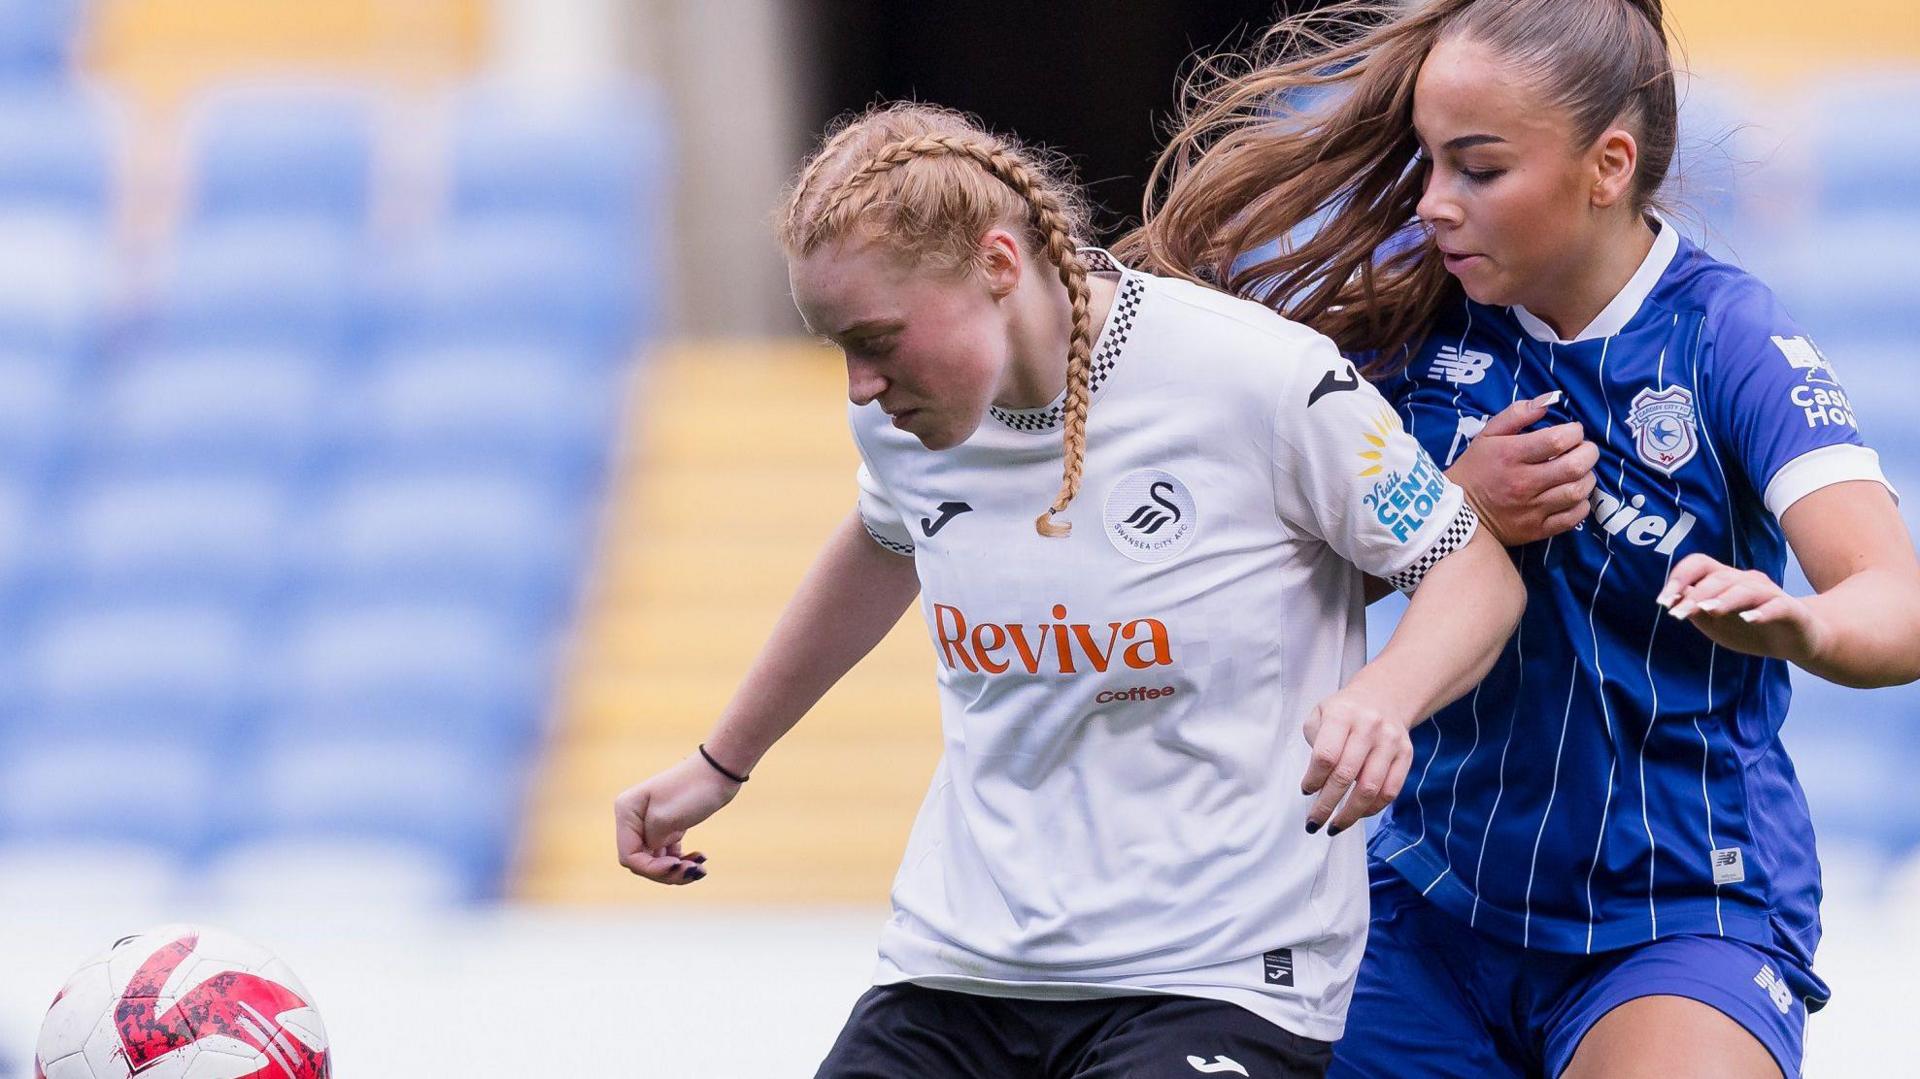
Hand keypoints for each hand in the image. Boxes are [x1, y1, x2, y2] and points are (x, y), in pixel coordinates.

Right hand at [614, 752, 742, 884]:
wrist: (720, 770)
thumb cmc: (693, 789)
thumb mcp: (666, 818)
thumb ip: (650, 841)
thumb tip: (649, 854)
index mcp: (626, 812)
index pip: (629, 855)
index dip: (651, 868)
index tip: (677, 865)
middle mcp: (633, 818)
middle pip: (642, 861)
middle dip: (666, 872)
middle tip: (693, 871)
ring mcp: (650, 823)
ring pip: (656, 861)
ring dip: (677, 869)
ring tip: (700, 869)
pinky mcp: (667, 827)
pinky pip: (668, 854)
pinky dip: (681, 860)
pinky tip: (700, 858)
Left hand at [1301, 690, 1414, 835]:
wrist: (1383, 696)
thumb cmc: (1344, 712)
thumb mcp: (1320, 714)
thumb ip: (1315, 742)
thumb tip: (1316, 782)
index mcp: (1342, 715)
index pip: (1326, 755)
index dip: (1314, 779)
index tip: (1306, 791)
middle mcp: (1369, 727)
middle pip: (1346, 775)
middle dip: (1327, 805)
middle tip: (1314, 822)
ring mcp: (1390, 742)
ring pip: (1370, 788)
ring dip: (1350, 814)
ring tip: (1335, 826)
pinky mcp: (1406, 755)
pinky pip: (1390, 790)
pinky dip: (1373, 808)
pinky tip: (1358, 814)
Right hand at [1448, 392, 1597, 545]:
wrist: (1456, 514)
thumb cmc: (1475, 469)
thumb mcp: (1487, 435)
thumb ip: (1517, 414)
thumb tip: (1548, 401)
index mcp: (1511, 456)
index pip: (1558, 440)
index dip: (1574, 431)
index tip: (1572, 431)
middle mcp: (1523, 483)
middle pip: (1575, 467)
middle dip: (1589, 453)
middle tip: (1584, 450)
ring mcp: (1531, 509)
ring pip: (1578, 492)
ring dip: (1587, 478)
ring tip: (1579, 472)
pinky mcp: (1536, 530)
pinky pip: (1573, 518)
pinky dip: (1581, 504)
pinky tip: (1572, 494)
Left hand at [1658, 554, 1829, 664]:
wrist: (1798, 640)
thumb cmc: (1749, 629)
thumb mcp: (1716, 624)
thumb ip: (1695, 612)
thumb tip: (1670, 601)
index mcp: (1725, 581)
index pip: (1699, 565)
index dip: (1679, 578)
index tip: (1662, 601)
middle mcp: (1746, 581)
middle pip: (1718, 578)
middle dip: (1695, 596)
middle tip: (1677, 615)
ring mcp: (1770, 594)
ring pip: (1745, 589)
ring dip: (1724, 599)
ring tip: (1707, 610)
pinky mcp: (1791, 610)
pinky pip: (1777, 606)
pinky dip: (1762, 612)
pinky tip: (1749, 619)